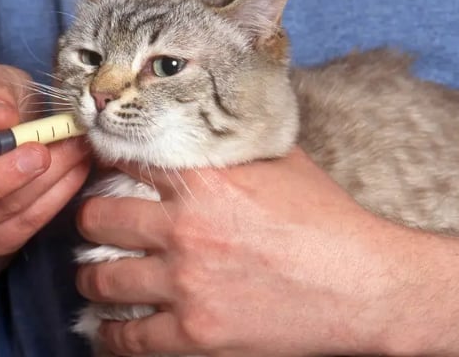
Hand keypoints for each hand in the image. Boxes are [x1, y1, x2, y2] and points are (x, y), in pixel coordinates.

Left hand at [75, 147, 403, 355]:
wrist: (366, 286)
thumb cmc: (328, 221)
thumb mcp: (281, 162)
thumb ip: (234, 144)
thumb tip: (212, 124)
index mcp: (203, 182)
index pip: (125, 159)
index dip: (108, 160)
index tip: (102, 166)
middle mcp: (185, 231)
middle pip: (97, 219)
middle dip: (92, 220)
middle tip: (96, 226)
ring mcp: (187, 286)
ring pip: (101, 279)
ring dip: (92, 277)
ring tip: (95, 276)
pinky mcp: (195, 335)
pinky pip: (127, 338)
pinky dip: (111, 333)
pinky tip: (110, 327)